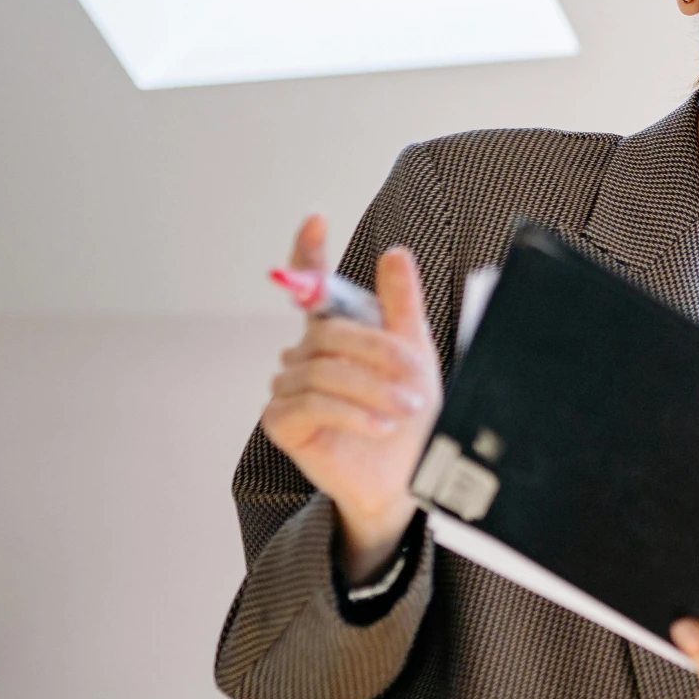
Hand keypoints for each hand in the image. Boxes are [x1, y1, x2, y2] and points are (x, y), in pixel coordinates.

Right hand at [259, 216, 441, 581]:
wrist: (405, 478)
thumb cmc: (408, 417)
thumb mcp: (415, 357)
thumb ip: (401, 307)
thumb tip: (395, 253)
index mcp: (336, 335)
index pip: (312, 288)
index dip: (309, 254)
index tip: (316, 220)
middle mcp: (306, 356)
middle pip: (330, 334)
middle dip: (378, 354)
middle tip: (416, 383)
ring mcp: (288, 388)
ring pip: (324, 370)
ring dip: (372, 388)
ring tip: (405, 408)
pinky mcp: (282, 422)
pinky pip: (310, 402)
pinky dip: (350, 411)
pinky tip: (378, 424)